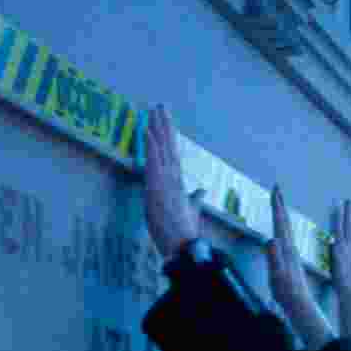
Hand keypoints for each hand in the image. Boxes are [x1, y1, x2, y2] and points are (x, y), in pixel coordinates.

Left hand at [144, 105, 205, 257]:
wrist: (183, 245)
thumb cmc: (184, 231)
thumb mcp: (189, 211)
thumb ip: (194, 199)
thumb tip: (201, 191)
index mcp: (178, 182)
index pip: (173, 153)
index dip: (169, 135)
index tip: (165, 119)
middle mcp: (173, 177)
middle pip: (168, 145)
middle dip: (164, 124)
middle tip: (160, 105)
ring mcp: (166, 181)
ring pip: (162, 149)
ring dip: (157, 129)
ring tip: (153, 111)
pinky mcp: (158, 187)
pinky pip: (154, 162)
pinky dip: (152, 146)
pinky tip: (149, 132)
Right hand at [267, 185, 311, 314]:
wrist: (300, 304)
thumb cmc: (286, 292)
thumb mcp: (277, 274)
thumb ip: (275, 257)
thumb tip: (272, 239)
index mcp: (287, 249)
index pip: (281, 223)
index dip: (278, 206)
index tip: (276, 189)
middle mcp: (291, 248)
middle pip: (285, 222)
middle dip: (280, 205)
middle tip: (277, 189)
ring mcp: (292, 254)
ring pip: (287, 230)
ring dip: (282, 216)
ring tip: (278, 206)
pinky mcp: (291, 261)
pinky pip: (286, 239)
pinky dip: (283, 230)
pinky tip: (283, 232)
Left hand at [329, 197, 350, 292]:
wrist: (350, 289)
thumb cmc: (347, 283)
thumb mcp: (343, 268)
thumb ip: (340, 257)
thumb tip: (334, 249)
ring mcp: (346, 246)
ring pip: (346, 225)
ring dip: (346, 212)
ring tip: (346, 200)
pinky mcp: (340, 248)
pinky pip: (339, 230)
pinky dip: (339, 219)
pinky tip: (338, 210)